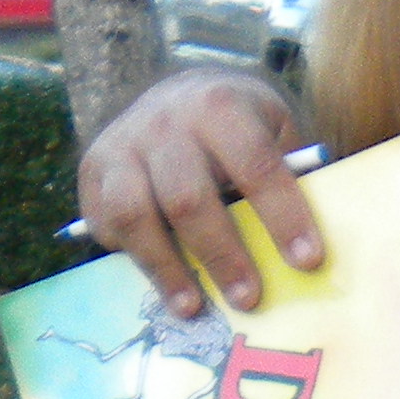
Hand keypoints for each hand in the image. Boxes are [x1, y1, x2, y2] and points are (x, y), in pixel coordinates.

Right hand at [76, 72, 318, 314]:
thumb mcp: (274, 129)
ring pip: (134, 215)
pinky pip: (105, 222)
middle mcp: (165, 123)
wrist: (180, 90)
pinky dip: (130, 256)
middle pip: (188, 199)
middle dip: (222, 255)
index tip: (307, 261)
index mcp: (220, 107)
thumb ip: (287, 174)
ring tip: (193, 308)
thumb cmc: (240, 124)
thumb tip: (302, 247)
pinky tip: (159, 281)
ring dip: (165, 268)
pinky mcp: (91, 170)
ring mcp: (121, 146)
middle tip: (249, 299)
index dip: (283, 216)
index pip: (256, 166)